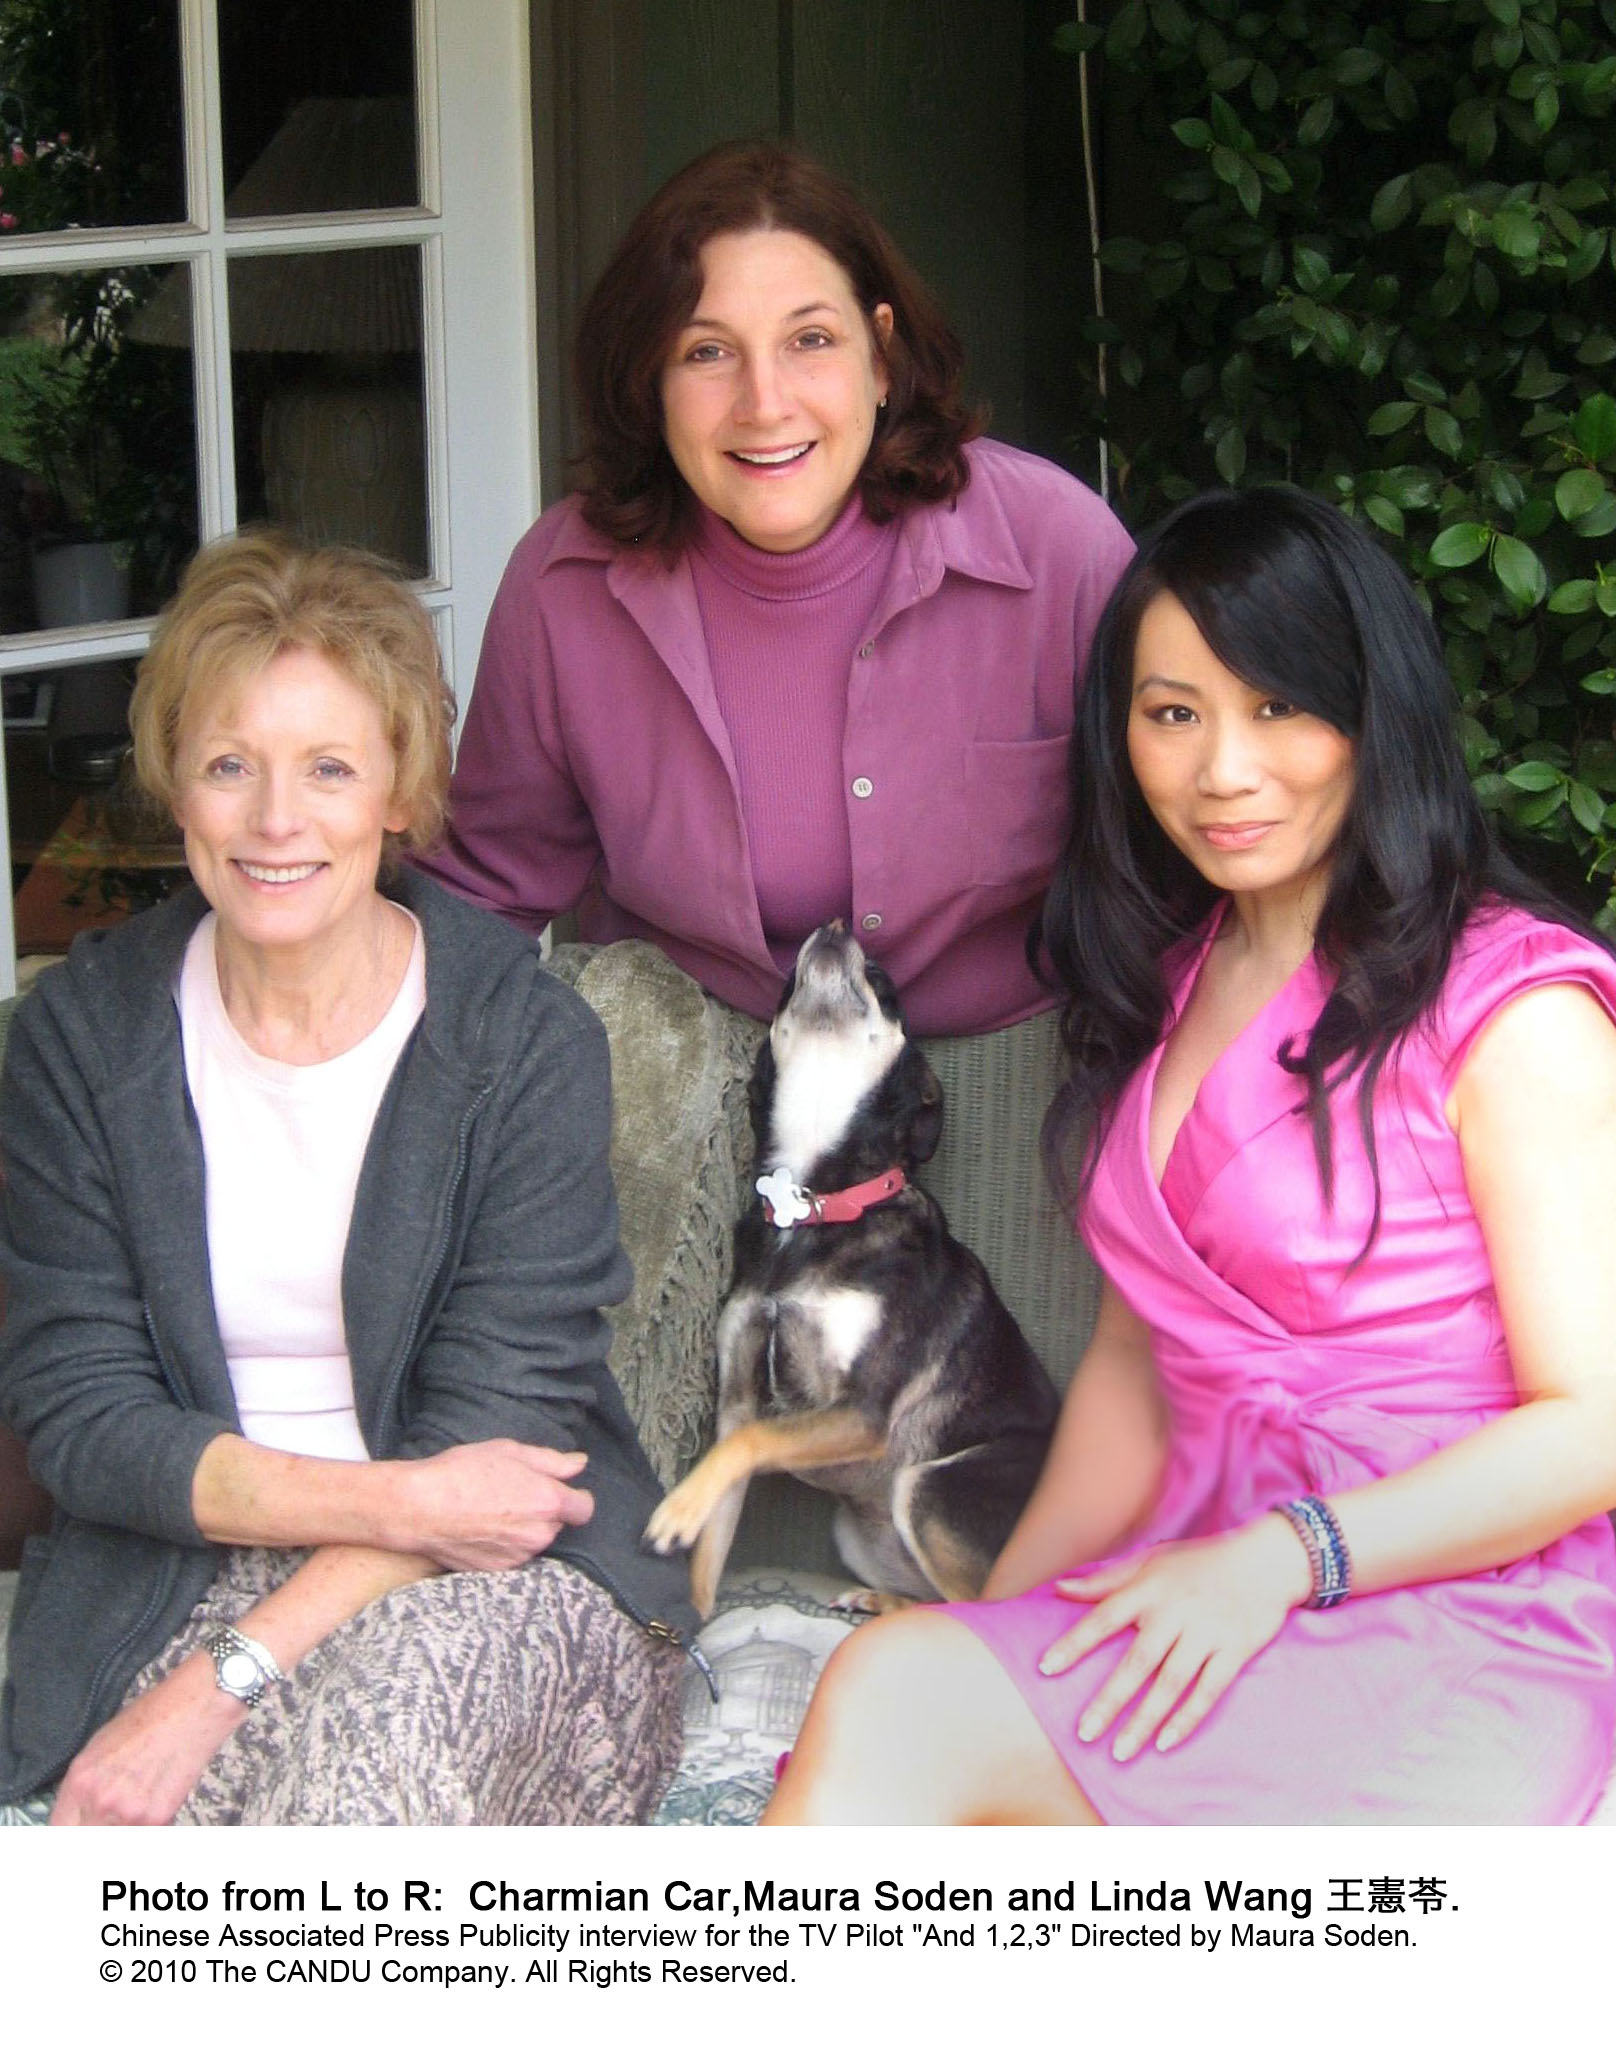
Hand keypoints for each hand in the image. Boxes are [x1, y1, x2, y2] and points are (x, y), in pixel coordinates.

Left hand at [50, 1652, 242, 1825]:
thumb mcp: (99, 1746)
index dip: (68, 1835)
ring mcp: (129, 1812)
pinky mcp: (158, 1818)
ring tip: (137, 1804)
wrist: (194, 1708)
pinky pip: (143, 1836)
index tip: (79, 1832)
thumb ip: (84, 1786)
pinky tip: (156, 1799)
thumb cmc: (149, 1719)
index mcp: (79, 1780)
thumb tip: (78, 1817)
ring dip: (122, 1830)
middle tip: (110, 1822)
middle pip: (84, 1844)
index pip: (58, 1832)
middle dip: (95, 1834)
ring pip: (115, 1841)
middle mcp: (100, 1801)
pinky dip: (147, 1826)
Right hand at [395, 1440, 594, 1569]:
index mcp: (548, 1501)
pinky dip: (505, 1545)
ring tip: (492, 1510)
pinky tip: (482, 1528)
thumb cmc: (463, 1472)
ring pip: (534, 1541)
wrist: (418, 1508)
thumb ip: (552, 1461)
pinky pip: (513, 1556)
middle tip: (512, 1494)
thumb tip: (580, 1464)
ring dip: (524, 1529)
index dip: (573, 1497)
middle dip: (543, 1511)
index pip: (584, 1508)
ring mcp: (518, 1556)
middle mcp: (539, 1534)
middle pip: (557, 1524)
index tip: (556, 1490)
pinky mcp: (497, 1571)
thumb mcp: (510, 1452)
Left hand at [1037, 1516, 1312, 1759]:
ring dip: (1144, 1720)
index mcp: (1149, 1588)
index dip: (1074, 1643)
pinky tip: (1164, 1743)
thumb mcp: (1152, 1560)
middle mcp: (1176, 1611)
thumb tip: (1059, 1588)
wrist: (1266, 1558)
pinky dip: (1187, 1718)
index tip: (1045, 1668)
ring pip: (1170, 1684)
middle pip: (1137, 1662)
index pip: (1104, 1617)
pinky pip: (1209, 1691)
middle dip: (1109, 1700)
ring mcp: (1207, 1632)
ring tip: (1120, 1751)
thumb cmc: (1200, 1560)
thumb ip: (1106, 1579)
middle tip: (1084, 1734)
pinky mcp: (1235, 1650)